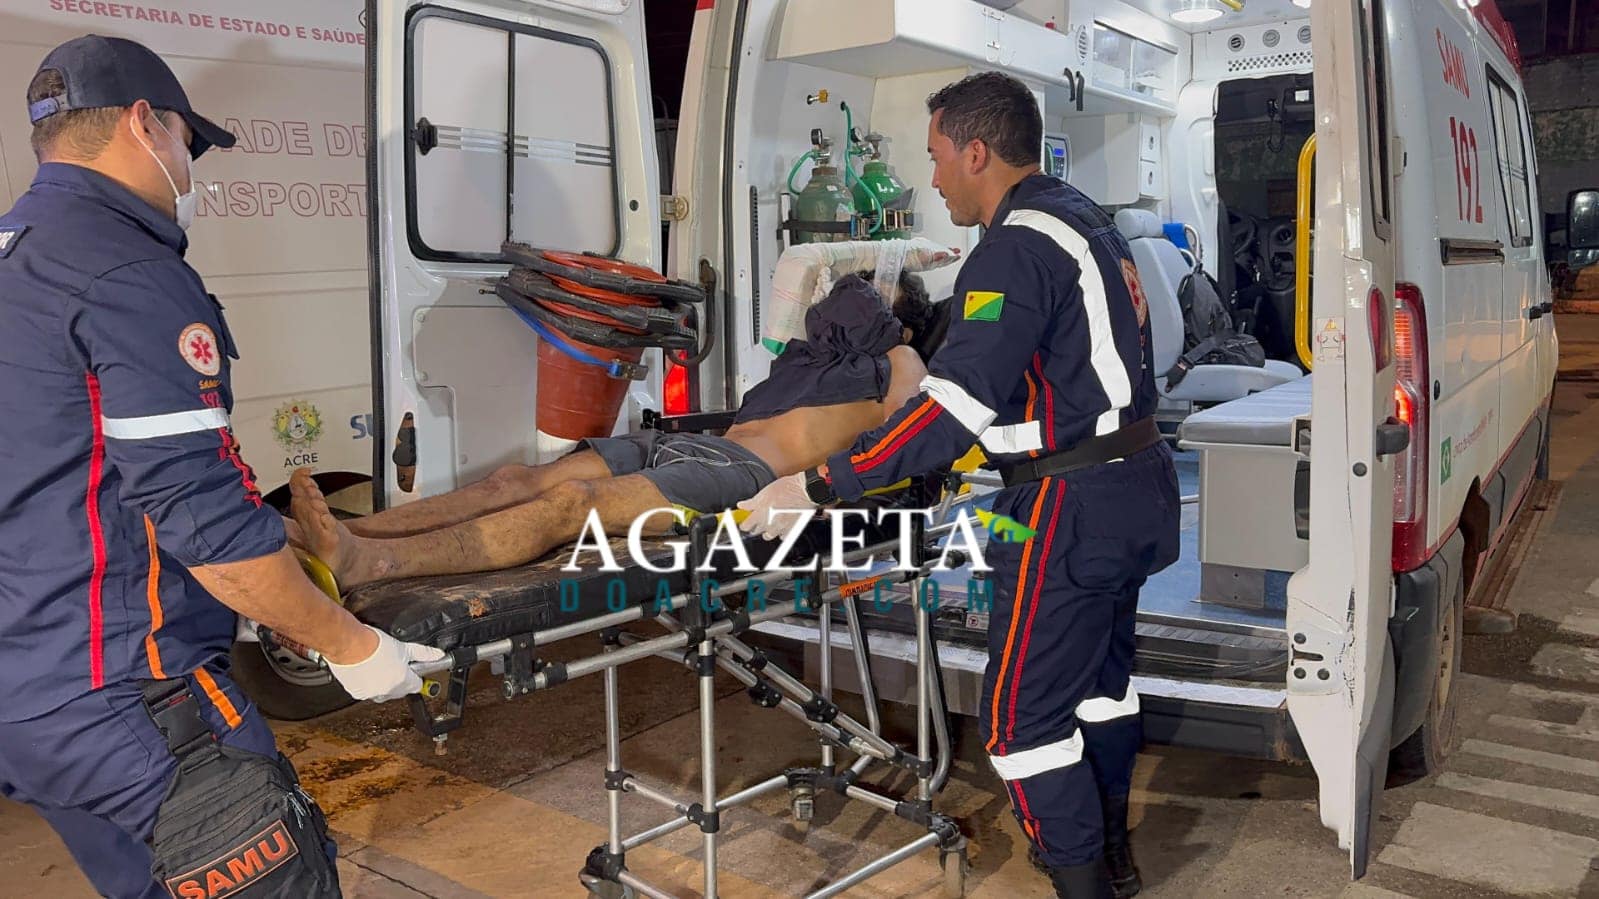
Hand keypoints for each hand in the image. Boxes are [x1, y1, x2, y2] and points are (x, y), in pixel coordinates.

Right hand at [326, 625, 445, 702]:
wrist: (349, 644)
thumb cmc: (373, 644)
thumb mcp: (403, 647)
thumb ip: (423, 654)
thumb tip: (438, 655)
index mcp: (402, 681)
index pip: (416, 686)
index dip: (414, 677)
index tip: (412, 671)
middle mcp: (387, 690)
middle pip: (399, 691)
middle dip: (399, 680)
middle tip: (393, 665)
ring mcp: (371, 693)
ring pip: (382, 693)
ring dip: (382, 684)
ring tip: (378, 666)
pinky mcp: (356, 692)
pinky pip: (366, 692)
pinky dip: (366, 684)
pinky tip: (366, 671)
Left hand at [737, 472, 815, 540]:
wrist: (804, 490)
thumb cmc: (786, 488)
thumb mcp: (765, 492)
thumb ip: (751, 502)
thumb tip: (741, 505)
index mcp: (760, 513)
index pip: (746, 526)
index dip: (744, 524)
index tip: (745, 522)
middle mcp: (769, 523)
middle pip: (756, 532)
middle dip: (756, 526)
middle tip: (760, 519)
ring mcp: (780, 527)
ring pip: (768, 536)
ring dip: (768, 530)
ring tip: (772, 521)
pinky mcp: (791, 530)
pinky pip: (783, 537)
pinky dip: (781, 532)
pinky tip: (782, 524)